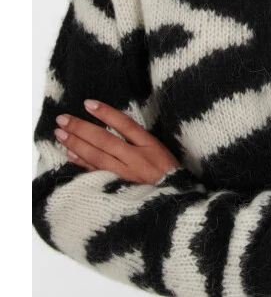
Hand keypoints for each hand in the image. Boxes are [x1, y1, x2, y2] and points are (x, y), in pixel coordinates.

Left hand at [53, 99, 179, 184]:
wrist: (176, 202)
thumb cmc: (169, 174)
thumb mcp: (162, 152)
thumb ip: (141, 140)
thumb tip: (114, 124)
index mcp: (151, 146)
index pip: (125, 124)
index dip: (106, 113)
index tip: (88, 103)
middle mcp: (138, 159)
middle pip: (106, 140)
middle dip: (82, 128)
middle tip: (63, 118)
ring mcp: (127, 175)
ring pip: (98, 156)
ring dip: (76, 144)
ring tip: (60, 133)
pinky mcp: (119, 187)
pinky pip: (97, 172)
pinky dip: (82, 163)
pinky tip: (70, 154)